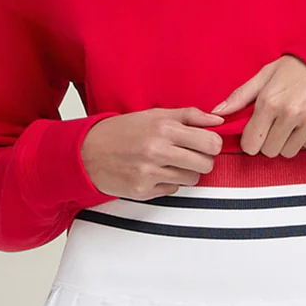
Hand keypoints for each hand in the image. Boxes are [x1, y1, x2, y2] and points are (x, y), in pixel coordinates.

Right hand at [81, 107, 224, 199]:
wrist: (88, 152)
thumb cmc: (122, 131)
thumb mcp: (155, 114)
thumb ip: (189, 116)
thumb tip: (218, 120)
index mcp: (163, 128)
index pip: (210, 142)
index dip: (212, 144)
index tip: (206, 143)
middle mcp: (157, 151)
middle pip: (205, 164)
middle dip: (202, 159)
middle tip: (190, 153)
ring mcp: (150, 173)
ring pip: (191, 179)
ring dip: (186, 171)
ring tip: (169, 161)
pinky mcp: (143, 191)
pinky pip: (173, 189)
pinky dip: (169, 181)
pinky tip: (155, 171)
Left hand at [209, 55, 305, 156]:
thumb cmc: (295, 68)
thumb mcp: (264, 75)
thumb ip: (240, 96)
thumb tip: (217, 113)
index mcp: (269, 101)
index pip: (251, 144)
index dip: (251, 140)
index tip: (255, 132)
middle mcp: (289, 114)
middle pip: (268, 151)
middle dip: (268, 141)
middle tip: (275, 124)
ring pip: (288, 152)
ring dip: (287, 141)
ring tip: (292, 121)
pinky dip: (305, 138)